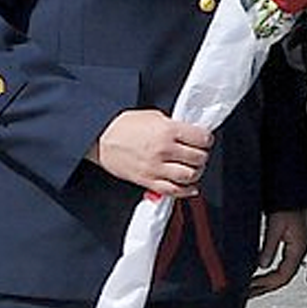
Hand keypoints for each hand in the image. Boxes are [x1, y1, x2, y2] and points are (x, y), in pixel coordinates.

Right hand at [89, 109, 212, 195]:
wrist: (99, 137)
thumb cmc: (124, 125)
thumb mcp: (154, 117)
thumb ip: (175, 126)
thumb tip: (191, 135)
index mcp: (168, 131)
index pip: (203, 138)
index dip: (206, 140)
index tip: (204, 140)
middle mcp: (164, 150)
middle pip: (199, 158)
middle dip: (202, 156)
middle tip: (197, 154)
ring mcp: (156, 167)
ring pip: (190, 176)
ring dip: (195, 173)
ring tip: (191, 168)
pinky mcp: (147, 180)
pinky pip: (173, 191)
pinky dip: (186, 190)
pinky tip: (189, 186)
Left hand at [246, 209, 306, 296]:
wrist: (296, 192)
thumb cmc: (289, 205)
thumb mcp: (275, 226)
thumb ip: (269, 247)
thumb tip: (261, 265)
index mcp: (299, 248)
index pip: (283, 276)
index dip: (266, 284)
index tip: (251, 288)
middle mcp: (300, 250)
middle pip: (284, 277)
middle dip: (266, 287)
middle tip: (249, 293)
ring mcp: (298, 247)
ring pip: (284, 272)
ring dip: (268, 281)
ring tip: (253, 287)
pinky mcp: (293, 243)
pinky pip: (284, 264)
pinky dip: (272, 271)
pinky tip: (262, 272)